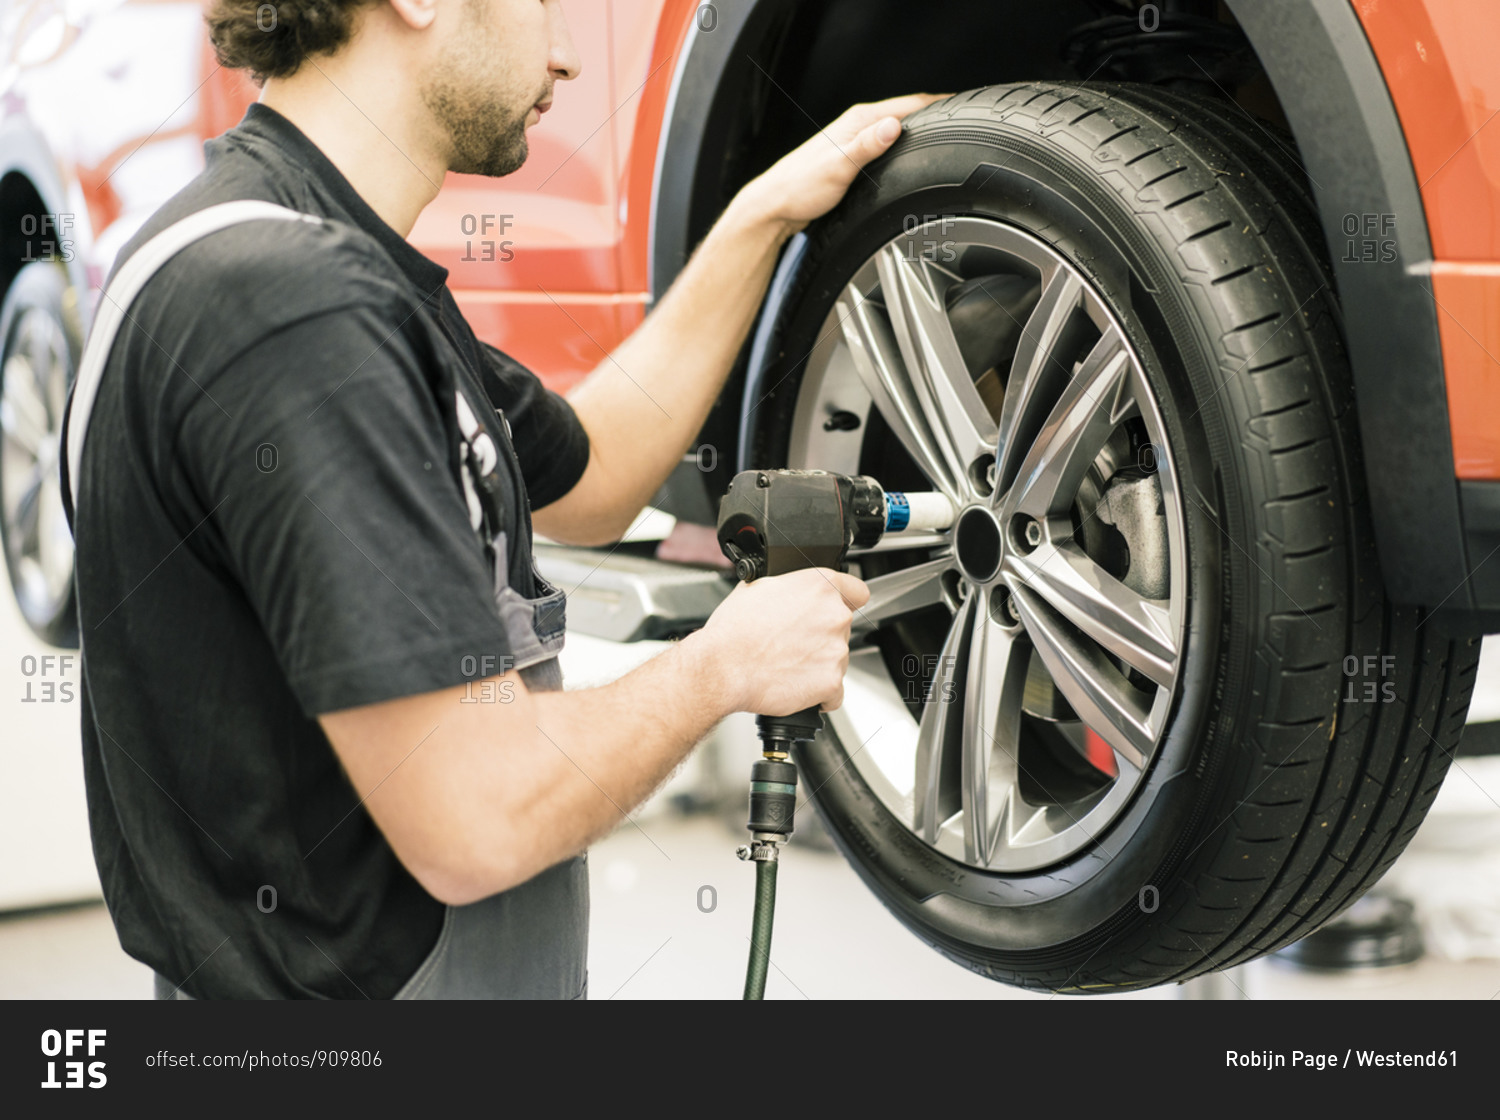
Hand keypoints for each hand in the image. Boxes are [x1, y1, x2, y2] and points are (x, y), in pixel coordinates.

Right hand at [689, 568, 870, 715]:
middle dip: (822, 635)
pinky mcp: (831, 682)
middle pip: (842, 627)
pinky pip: (835, 691)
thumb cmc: (734, 631)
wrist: (723, 668)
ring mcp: (836, 650)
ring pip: (838, 658)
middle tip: (794, 641)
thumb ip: (787, 586)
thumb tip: (789, 589)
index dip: (846, 601)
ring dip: (819, 663)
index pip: (857, 591)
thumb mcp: (757, 587)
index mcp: (820, 585)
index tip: (839, 608)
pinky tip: (797, 685)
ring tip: (788, 664)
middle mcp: (834, 615)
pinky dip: (821, 693)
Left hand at [732, 94, 948, 236]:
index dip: (939, 105)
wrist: (774, 208)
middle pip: (908, 116)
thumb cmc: (798, 189)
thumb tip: (895, 126)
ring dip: (921, 135)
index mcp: (858, 121)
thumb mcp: (837, 167)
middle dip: (936, 119)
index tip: (965, 110)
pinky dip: (906, 150)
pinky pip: (889, 149)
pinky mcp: (854, 159)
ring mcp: (856, 142)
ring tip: (947, 142)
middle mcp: (858, 127)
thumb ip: (867, 146)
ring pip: (899, 133)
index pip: (909, 104)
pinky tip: (913, 161)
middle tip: (965, 127)